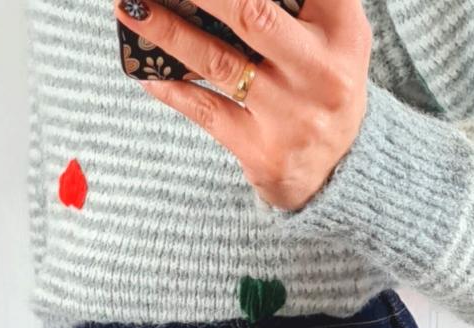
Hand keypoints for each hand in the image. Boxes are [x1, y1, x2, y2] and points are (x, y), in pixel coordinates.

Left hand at [123, 0, 370, 211]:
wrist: (338, 165)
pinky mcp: (259, 149)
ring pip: (218, 62)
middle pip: (252, 14)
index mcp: (342, 27)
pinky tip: (144, 71)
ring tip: (130, 8)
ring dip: (168, 32)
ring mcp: (288, 113)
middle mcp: (319, 69)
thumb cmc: (323, 79)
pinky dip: (172, 88)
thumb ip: (297, 1)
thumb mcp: (333, 31)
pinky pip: (205, 111)